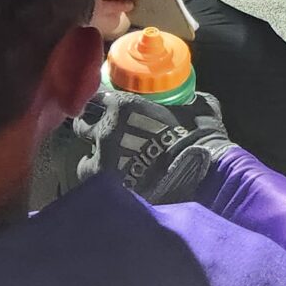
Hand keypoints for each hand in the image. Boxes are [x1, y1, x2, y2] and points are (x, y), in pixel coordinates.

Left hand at [73, 87, 230, 203]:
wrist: (201, 176)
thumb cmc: (202, 138)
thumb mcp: (200, 107)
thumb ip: (188, 99)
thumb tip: (193, 97)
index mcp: (125, 106)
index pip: (99, 98)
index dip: (104, 105)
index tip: (109, 110)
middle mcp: (107, 130)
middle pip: (83, 126)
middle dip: (92, 130)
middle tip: (105, 137)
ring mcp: (103, 161)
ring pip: (85, 160)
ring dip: (94, 161)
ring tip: (109, 168)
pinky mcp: (107, 188)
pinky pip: (95, 186)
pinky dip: (101, 185)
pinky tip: (114, 188)